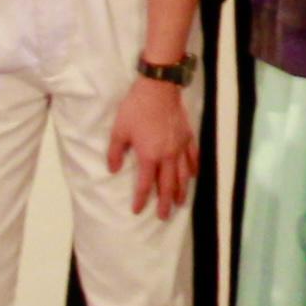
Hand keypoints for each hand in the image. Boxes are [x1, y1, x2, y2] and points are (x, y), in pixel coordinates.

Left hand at [108, 75, 196, 216]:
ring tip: (180, 203)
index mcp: (149, 156)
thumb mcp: (119, 130)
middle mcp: (167, 156)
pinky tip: (192, 176)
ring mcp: (180, 147)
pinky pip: (193, 158)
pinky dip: (193, 169)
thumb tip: (113, 170)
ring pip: (183, 175)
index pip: (145, 184)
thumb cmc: (136, 109)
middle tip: (164, 216)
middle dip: (165, 203)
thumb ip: (115, 152)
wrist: (159, 88)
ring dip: (181, 191)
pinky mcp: (188, 137)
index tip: (137, 210)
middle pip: (168, 185)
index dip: (141, 199)